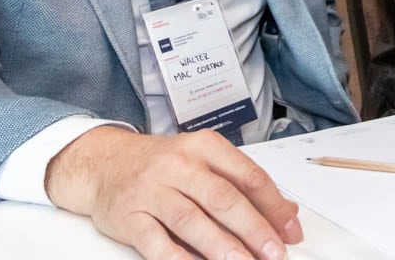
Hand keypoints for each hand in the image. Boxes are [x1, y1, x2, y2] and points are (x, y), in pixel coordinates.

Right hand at [46, 126, 301, 259]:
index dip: (273, 206)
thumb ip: (243, 185)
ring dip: (221, 247)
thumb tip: (287, 213)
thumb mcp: (204, 161)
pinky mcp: (129, 216)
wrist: (103, 162)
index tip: (291, 231)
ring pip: (192, 221)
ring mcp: (152, 190)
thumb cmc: (161, 164)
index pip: (248, 176)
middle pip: (223, 198)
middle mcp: (179, 165)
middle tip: (274, 252)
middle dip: (253, 229)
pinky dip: (179, 259)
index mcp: (204, 147)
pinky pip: (157, 243)